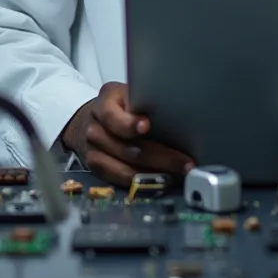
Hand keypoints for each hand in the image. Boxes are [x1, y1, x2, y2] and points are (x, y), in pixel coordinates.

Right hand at [61, 81, 194, 186]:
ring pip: (125, 169)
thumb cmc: (120, 105)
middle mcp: (95, 129)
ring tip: (179, 175)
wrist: (92, 119)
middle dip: (160, 157)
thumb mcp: (129, 94)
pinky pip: (120, 181)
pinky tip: (162, 181)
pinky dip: (143, 183)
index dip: (130, 124)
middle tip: (185, 162)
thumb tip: (179, 111)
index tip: (147, 126)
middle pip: (127, 148)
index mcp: (104, 103)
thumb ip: (145, 101)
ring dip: (155, 175)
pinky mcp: (96, 170)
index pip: (113, 116)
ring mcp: (93, 151)